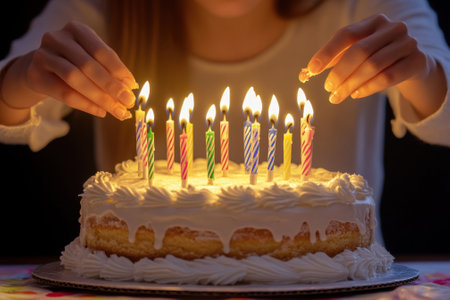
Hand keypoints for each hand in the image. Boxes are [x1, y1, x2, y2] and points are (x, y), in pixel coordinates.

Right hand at [20, 21, 136, 119]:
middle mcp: (58, 38)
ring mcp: (43, 55)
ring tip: (117, 111)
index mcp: (77, 30)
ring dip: (100, 98)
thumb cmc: (75, 64)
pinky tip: (100, 112)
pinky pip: (64, 93)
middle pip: (89, 66)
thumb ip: (110, 71)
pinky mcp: (35, 75)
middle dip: (112, 87)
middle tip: (128, 102)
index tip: (132, 87)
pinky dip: (86, 105)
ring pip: (75, 79)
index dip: (119, 70)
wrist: (42, 69)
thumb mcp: (93, 61)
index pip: (102, 51)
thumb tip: (130, 87)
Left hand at [302, 14, 426, 103]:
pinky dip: (368, 88)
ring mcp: (407, 43)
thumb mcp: (354, 55)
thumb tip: (303, 74)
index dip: (327, 52)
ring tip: (336, 96)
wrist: (412, 64)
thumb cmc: (376, 57)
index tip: (311, 70)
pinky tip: (355, 94)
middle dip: (339, 72)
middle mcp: (392, 28)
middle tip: (327, 88)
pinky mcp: (416, 61)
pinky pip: (388, 77)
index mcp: (373, 22)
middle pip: (359, 51)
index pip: (346, 34)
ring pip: (373, 66)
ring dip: (350, 84)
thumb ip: (331, 62)